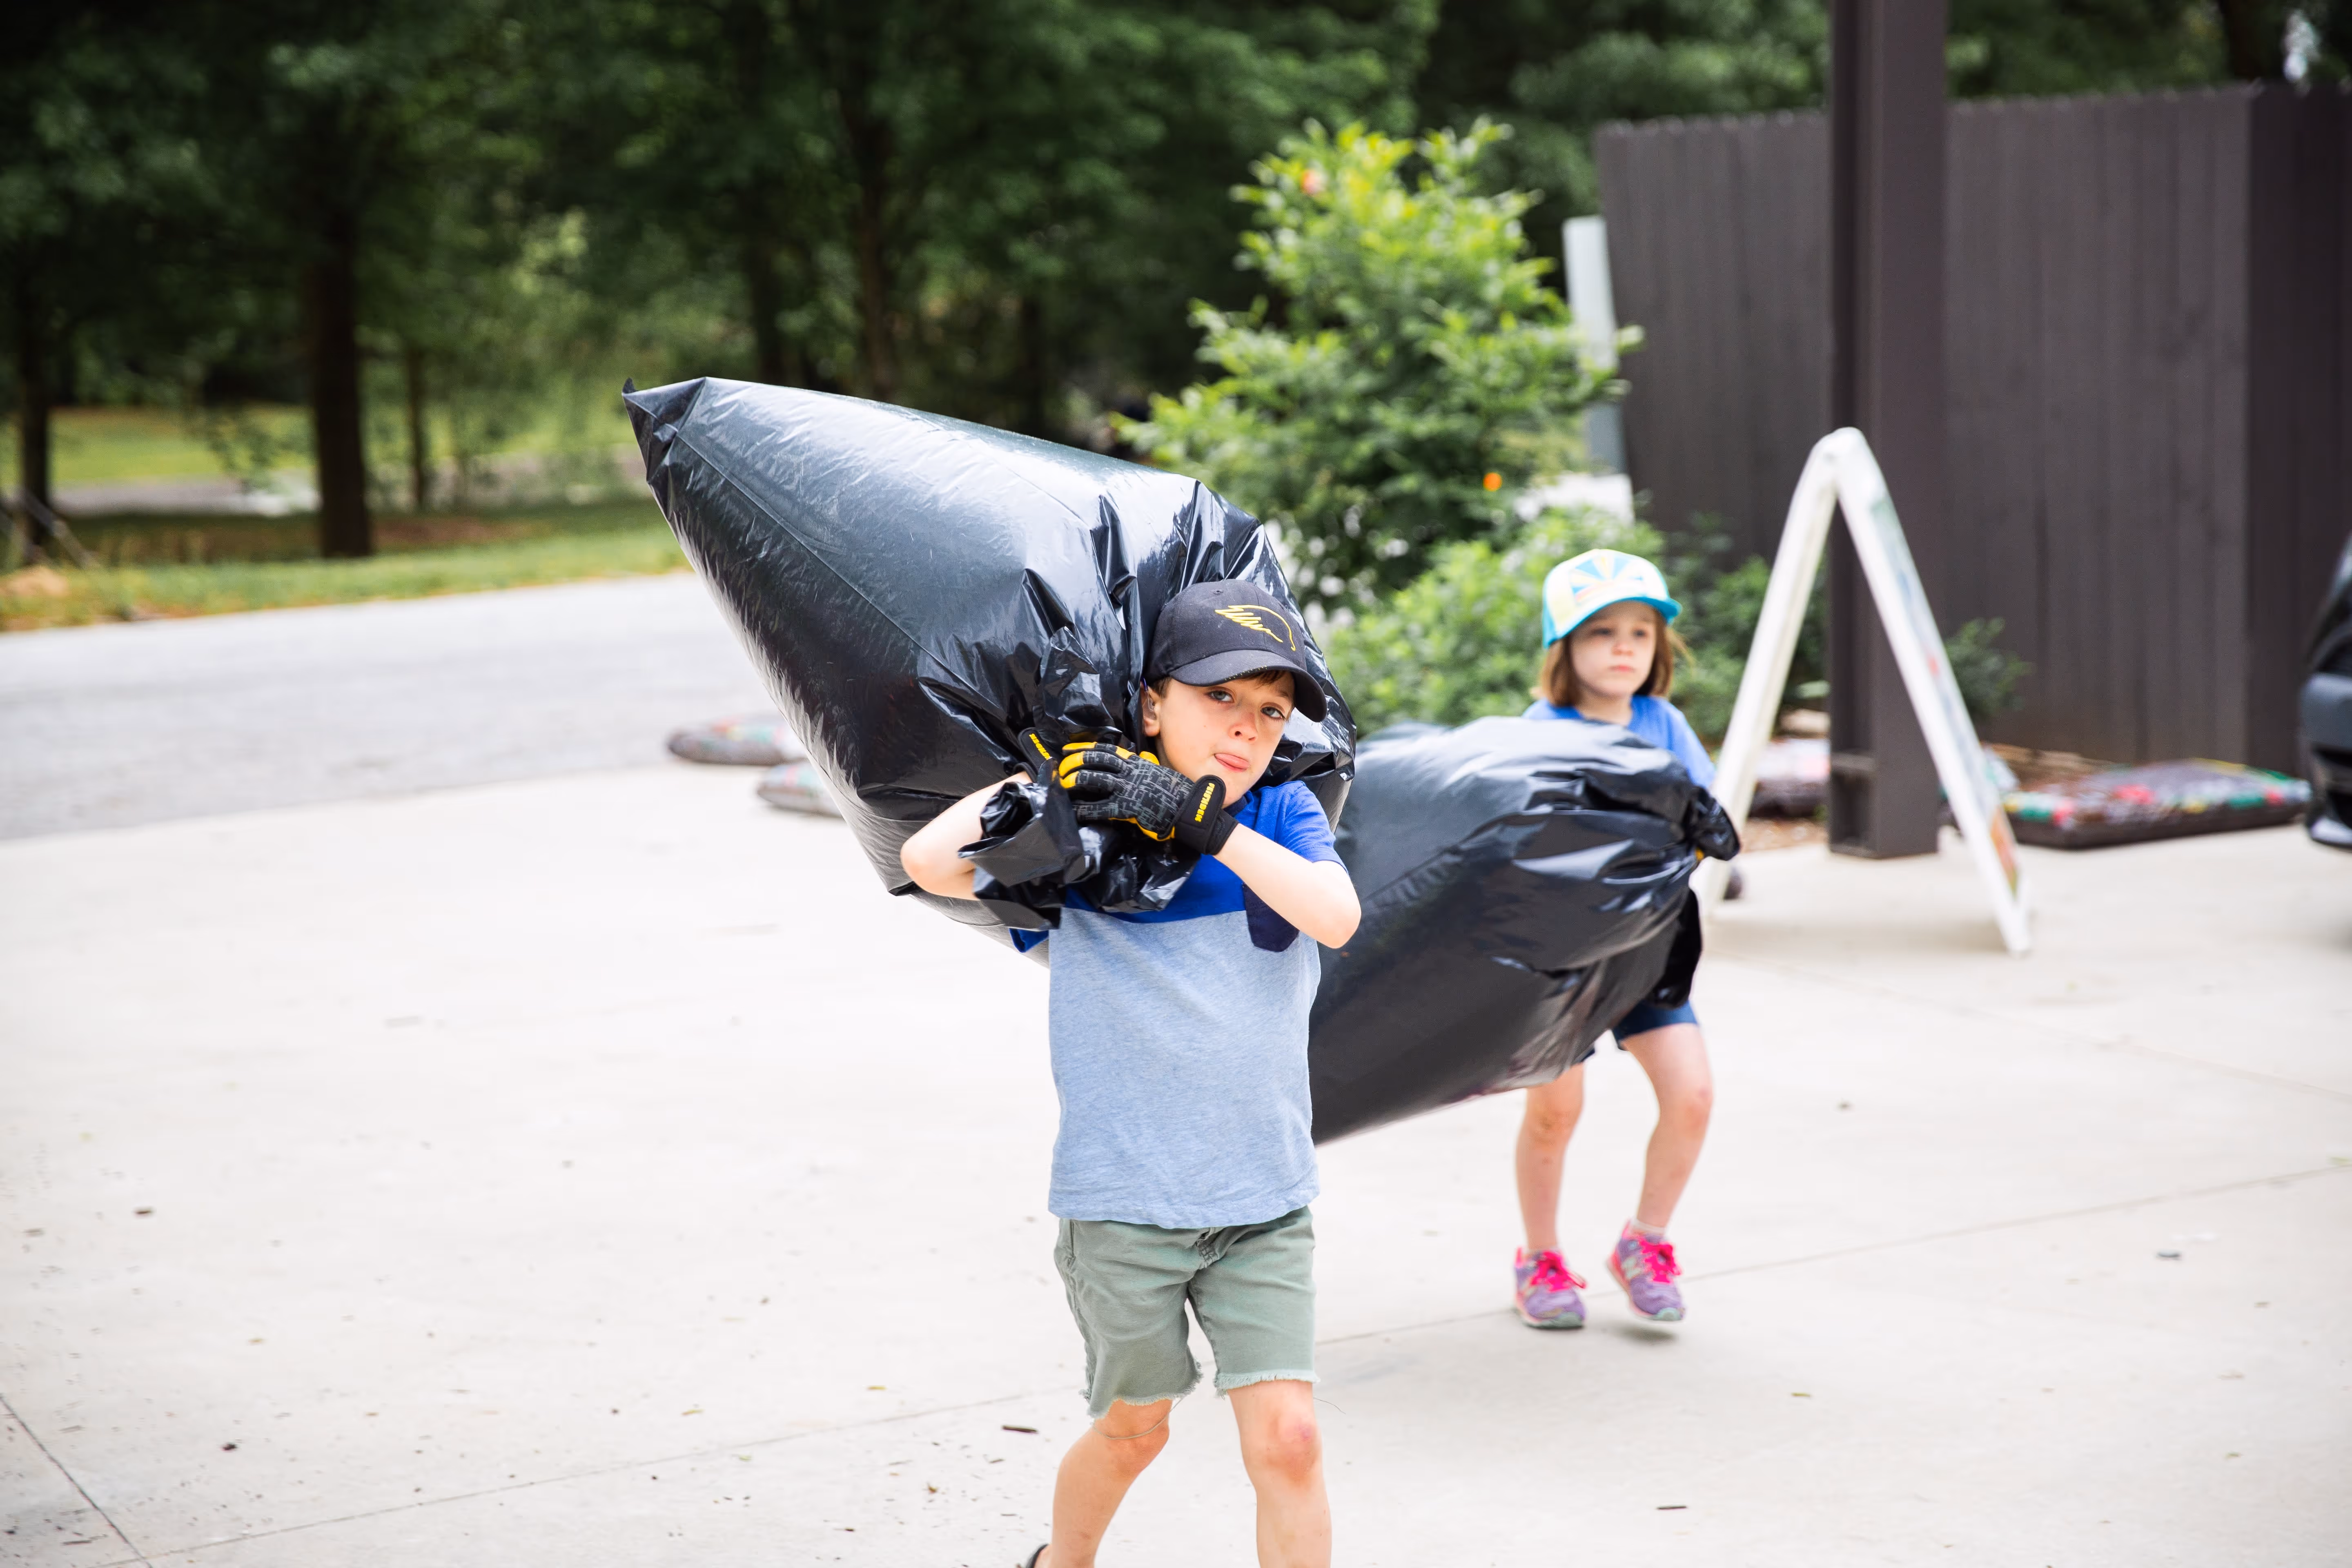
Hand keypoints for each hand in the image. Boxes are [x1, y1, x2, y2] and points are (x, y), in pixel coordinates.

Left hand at [1056, 741, 1234, 853]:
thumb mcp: (1160, 773)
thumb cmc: (1178, 792)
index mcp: (1139, 763)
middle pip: (1098, 759)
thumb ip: (1146, 768)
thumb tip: (1140, 762)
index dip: (1088, 747)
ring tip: (1063, 782)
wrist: (1190, 808)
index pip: (1110, 750)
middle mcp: (1131, 772)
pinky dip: (1086, 809)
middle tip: (1062, 762)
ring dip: (1077, 779)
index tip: (1072, 747)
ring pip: (1096, 778)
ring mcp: (1129, 788)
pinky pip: (1101, 807)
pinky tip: (1075, 811)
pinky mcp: (1128, 807)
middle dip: (1077, 759)